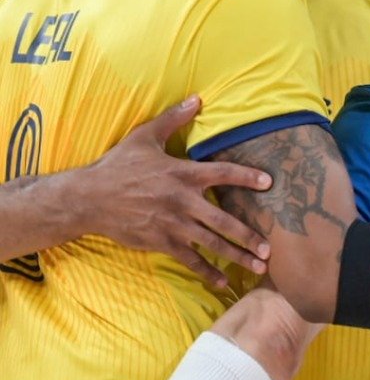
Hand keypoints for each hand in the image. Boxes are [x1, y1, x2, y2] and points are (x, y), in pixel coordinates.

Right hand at [74, 96, 272, 288]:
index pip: (222, 173)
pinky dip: (206, 271)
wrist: (88, 198)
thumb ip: (173, 118)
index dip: (246, 177)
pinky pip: (188, 259)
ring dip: (236, 256)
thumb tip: (198, 98)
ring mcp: (172, 224)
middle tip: (270, 248)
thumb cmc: (118, 165)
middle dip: (248, 235)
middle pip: (223, 220)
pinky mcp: (160, 241)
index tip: (269, 183)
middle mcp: (181, 201)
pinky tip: (223, 282)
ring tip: (259, 267)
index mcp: (182, 174)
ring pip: (210, 243)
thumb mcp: (144, 137)